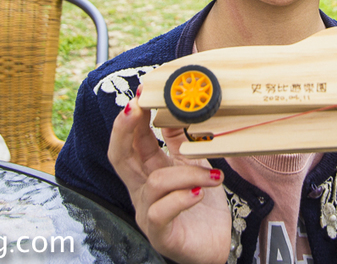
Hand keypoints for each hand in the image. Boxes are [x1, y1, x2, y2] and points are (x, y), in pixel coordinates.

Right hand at [108, 90, 230, 263]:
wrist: (217, 243)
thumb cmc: (201, 205)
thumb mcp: (191, 165)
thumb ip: (178, 141)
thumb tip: (173, 108)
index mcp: (147, 172)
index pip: (131, 141)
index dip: (132, 118)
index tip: (141, 93)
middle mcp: (141, 191)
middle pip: (119, 158)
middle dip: (124, 129)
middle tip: (136, 107)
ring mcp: (148, 213)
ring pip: (155, 183)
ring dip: (188, 174)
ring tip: (214, 176)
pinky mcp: (161, 233)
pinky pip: (162, 212)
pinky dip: (182, 198)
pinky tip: (199, 194)